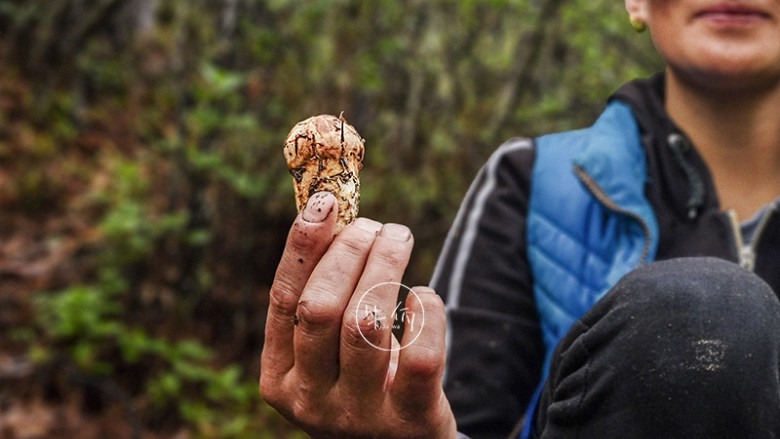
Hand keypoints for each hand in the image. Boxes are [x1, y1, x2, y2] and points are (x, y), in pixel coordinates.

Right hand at [260, 192, 455, 437]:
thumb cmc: (360, 383)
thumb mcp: (328, 351)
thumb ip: (322, 297)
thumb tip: (325, 213)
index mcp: (280, 378)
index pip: (283, 300)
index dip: (302, 247)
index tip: (325, 203)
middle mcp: (311, 400)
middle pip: (321, 307)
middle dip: (349, 252)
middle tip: (374, 226)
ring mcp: (359, 415)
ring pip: (365, 323)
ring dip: (385, 266)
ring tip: (399, 238)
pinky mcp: (410, 420)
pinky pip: (420, 356)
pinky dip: (425, 313)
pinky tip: (424, 296)